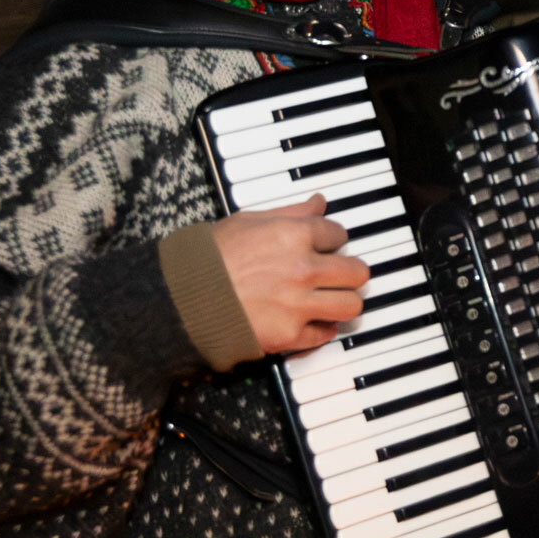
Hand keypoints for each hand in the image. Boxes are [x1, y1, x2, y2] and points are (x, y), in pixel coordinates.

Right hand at [210, 195, 368, 354]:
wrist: (182, 300)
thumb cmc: (208, 258)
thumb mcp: (247, 222)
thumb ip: (290, 213)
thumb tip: (319, 203)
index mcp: (294, 235)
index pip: (339, 234)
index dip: (332, 240)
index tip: (326, 246)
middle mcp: (304, 269)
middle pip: (357, 271)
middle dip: (349, 271)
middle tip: (338, 275)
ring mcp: (299, 303)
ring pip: (352, 305)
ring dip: (344, 301)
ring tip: (332, 299)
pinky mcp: (290, 334)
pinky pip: (325, 334)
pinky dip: (321, 329)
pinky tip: (311, 321)